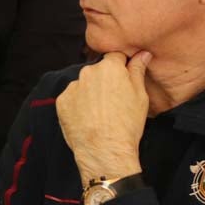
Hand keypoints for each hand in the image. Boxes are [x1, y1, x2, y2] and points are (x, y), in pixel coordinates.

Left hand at [56, 52, 149, 184]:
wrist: (105, 151)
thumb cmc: (127, 124)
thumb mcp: (140, 95)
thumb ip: (138, 70)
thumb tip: (142, 54)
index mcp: (110, 66)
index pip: (115, 56)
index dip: (121, 68)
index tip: (125, 81)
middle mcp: (88, 72)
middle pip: (98, 70)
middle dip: (105, 80)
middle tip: (114, 100)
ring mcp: (73, 87)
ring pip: (84, 84)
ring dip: (91, 92)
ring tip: (100, 112)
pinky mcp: (62, 102)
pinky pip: (72, 98)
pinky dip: (78, 104)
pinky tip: (88, 118)